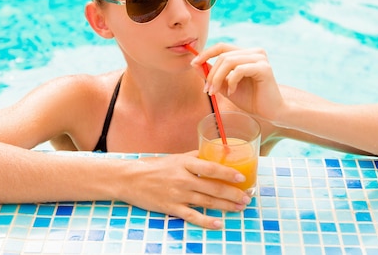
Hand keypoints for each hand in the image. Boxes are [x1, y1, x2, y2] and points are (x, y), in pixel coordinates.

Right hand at [122, 151, 250, 228]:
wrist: (130, 179)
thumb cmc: (153, 167)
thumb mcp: (174, 157)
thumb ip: (193, 156)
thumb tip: (213, 153)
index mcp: (184, 163)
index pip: (212, 168)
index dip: (229, 173)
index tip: (242, 177)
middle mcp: (183, 179)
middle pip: (213, 188)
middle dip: (233, 194)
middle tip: (247, 198)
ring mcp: (178, 195)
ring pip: (207, 202)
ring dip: (226, 206)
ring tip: (240, 208)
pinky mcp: (171, 208)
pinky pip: (193, 217)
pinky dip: (207, 221)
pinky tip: (219, 223)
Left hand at [191, 43, 284, 119]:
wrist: (270, 112)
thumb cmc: (250, 99)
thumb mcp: (226, 86)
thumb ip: (212, 74)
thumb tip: (194, 64)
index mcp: (246, 53)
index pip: (222, 46)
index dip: (206, 53)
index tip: (194, 63)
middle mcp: (255, 52)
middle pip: (223, 55)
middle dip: (211, 73)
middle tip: (207, 89)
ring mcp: (260, 58)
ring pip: (229, 61)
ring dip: (217, 78)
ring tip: (215, 92)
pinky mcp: (264, 68)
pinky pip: (239, 70)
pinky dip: (231, 81)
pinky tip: (232, 92)